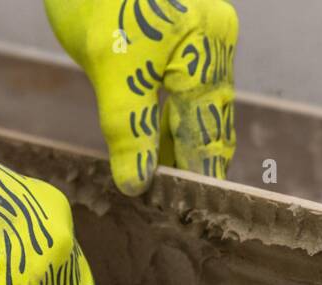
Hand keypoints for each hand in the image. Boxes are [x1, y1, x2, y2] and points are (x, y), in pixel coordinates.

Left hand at [45, 0, 237, 194]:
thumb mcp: (110, 66)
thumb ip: (128, 126)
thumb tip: (138, 182)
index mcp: (207, 53)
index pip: (208, 132)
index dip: (199, 176)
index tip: (191, 216)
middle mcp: (211, 45)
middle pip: (208, 120)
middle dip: (192, 164)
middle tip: (179, 212)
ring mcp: (195, 36)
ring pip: (193, 106)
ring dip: (176, 145)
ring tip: (163, 187)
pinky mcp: (171, 32)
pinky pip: (177, 89)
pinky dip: (164, 120)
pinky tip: (151, 146)